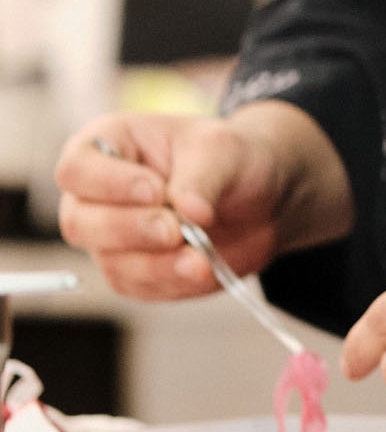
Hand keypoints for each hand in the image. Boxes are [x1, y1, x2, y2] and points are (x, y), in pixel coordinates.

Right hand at [54, 104, 348, 297]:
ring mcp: (112, 238)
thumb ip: (202, 178)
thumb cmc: (232, 158)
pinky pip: (138, 286)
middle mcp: (99, 194)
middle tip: (174, 229)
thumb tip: (188, 213)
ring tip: (199, 259)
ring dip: (156, 264)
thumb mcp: (224, 151)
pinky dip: (171, 280)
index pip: (76, 169)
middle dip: (129, 229)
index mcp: (110, 145)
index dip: (108, 184)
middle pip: (80, 223)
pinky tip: (200, 268)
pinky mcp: (135, 271)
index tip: (156, 191)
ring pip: (110, 261)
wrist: (263, 198)